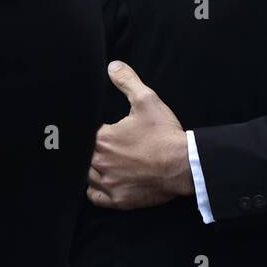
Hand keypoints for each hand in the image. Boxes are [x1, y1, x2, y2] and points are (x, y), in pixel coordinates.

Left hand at [87, 61, 192, 209]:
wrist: (183, 164)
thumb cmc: (164, 134)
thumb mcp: (147, 100)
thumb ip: (127, 81)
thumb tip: (113, 66)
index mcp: (102, 139)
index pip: (85, 134)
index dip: (93, 132)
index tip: (103, 131)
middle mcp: (100, 162)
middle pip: (83, 157)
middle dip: (90, 150)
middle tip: (104, 146)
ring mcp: (108, 183)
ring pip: (86, 177)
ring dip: (92, 169)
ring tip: (103, 162)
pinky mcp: (118, 200)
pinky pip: (95, 197)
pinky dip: (96, 191)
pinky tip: (104, 181)